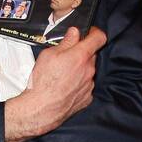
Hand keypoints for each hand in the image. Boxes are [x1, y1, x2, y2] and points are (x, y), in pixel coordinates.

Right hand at [4, 25, 105, 141]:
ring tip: (62, 75)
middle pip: (92, 55)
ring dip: (80, 69)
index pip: (99, 38)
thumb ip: (66, 42)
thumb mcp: (49, 54)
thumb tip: (74, 33)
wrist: (41, 109)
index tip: (89, 33)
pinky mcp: (87, 98)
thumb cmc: (43, 82)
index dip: (94, 32)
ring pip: (88, 71)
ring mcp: (89, 85)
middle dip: (82, 52)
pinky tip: (66, 86)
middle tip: (66, 56)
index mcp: (81, 56)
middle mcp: (89, 70)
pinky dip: (79, 83)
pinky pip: (86, 85)